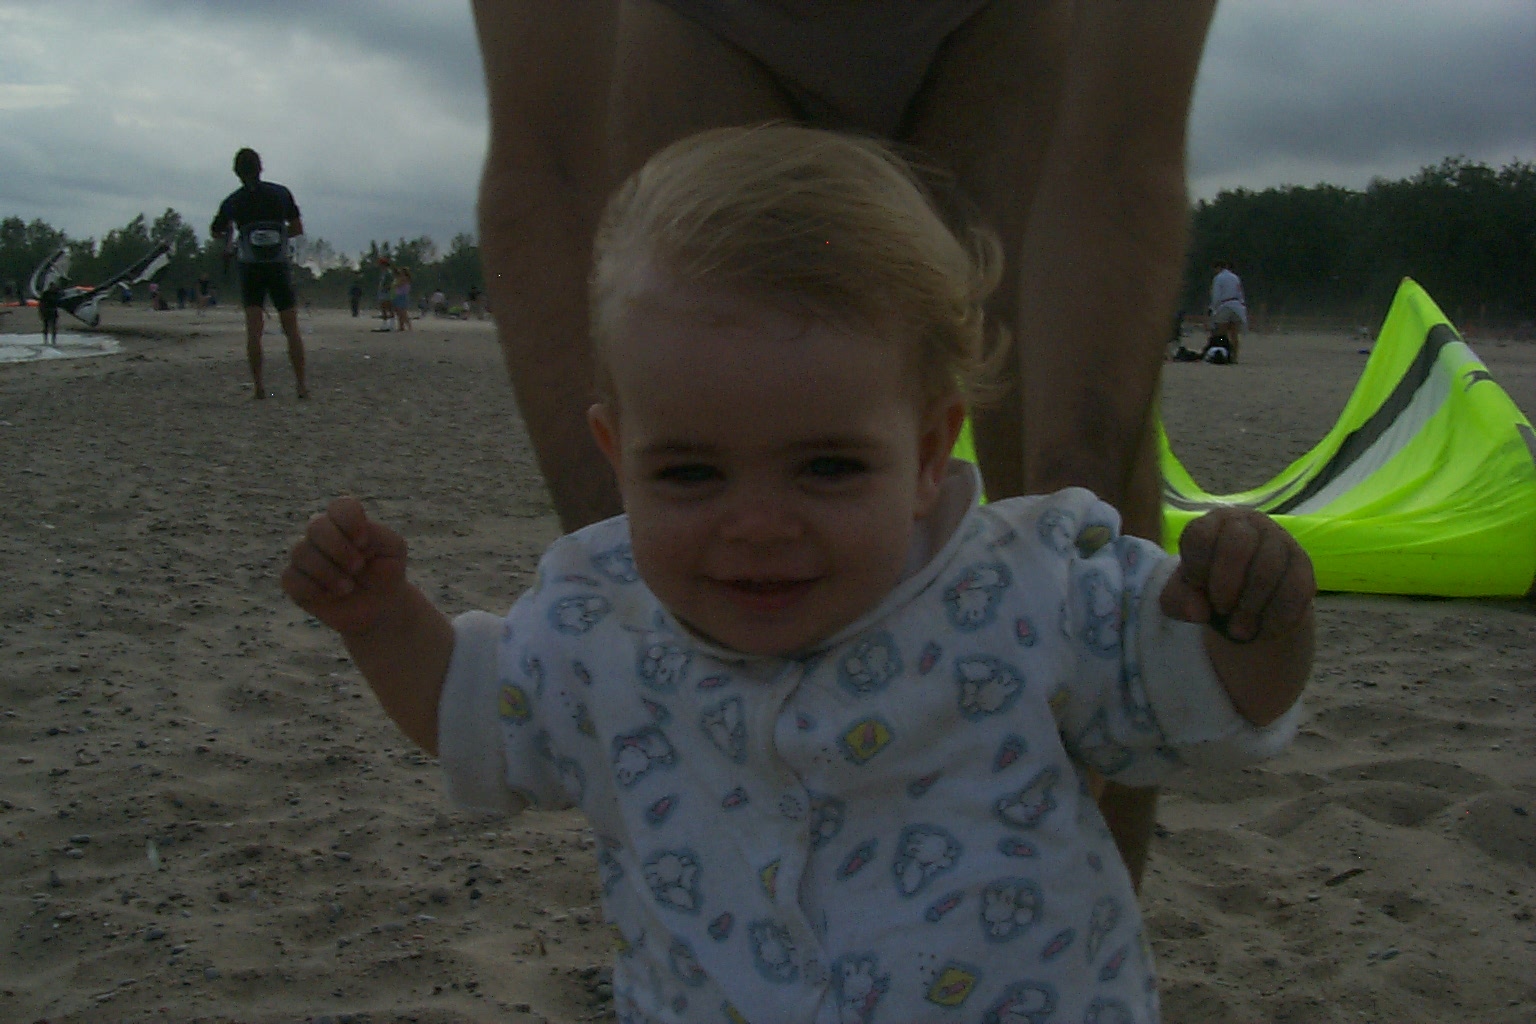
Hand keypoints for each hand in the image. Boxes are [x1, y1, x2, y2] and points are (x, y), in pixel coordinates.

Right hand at [281, 497, 408, 635]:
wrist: (381, 607)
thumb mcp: (393, 549)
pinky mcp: (295, 582)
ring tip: (348, 588)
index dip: (351, 521)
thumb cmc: (386, 571)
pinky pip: (290, 578)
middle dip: (339, 548)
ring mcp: (306, 557)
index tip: (364, 542)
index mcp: (347, 522)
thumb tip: (350, 538)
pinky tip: (329, 596)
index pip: (340, 506)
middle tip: (358, 567)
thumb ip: (378, 534)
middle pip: (316, 525)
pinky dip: (313, 589)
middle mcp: (322, 535)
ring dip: (328, 572)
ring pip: (300, 552)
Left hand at [1159, 507, 1313, 643]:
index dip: (1197, 567)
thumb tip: (1196, 612)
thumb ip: (1177, 600)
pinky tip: (1266, 630)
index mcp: (1211, 524)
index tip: (1198, 587)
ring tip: (1239, 630)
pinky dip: (1278, 615)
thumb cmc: (1207, 590)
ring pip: (1268, 567)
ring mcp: (1278, 538)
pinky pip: (1296, 587)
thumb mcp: (1182, 596)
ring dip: (1251, 606)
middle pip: (1238, 545)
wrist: (1248, 604)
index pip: (1201, 535)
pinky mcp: (1302, 562)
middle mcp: (1246, 523)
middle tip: (1221, 610)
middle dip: (1227, 585)